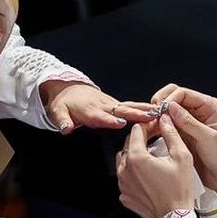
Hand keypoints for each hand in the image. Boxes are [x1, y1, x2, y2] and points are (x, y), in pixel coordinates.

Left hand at [39, 80, 156, 133]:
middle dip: (136, 113)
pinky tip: (156, 111)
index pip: (101, 117)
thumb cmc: (63, 103)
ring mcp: (110, 104)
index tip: (121, 123)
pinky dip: (143, 108)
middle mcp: (103, 106)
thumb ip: (62, 121)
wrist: (68, 89)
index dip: (110, 120)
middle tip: (151, 116)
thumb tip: (66, 129)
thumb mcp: (57, 112)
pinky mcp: (115, 104)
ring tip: (159, 112)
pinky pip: (130, 106)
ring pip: (129, 106)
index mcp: (89, 111)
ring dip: (144, 109)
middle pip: (121, 110)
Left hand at [117, 115, 194, 217]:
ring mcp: (122, 183)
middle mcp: (124, 169)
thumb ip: (171, 134)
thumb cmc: (180, 190)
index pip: (137, 130)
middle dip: (142, 137)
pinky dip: (134, 172)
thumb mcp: (181, 157)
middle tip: (157, 137)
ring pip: (125, 159)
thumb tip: (164, 119)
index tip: (158, 125)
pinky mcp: (124, 195)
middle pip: (129, 143)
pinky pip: (125, 177)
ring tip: (152, 156)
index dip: (149, 124)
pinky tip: (148, 174)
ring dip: (136, 154)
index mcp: (136, 157)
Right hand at [150, 84, 216, 197]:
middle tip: (153, 114)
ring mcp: (191, 122)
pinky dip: (161, 125)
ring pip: (170, 110)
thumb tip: (170, 107)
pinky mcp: (184, 134)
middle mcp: (200, 111)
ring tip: (152, 122)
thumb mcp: (208, 139)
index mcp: (210, 107)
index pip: (184, 93)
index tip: (160, 109)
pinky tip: (155, 130)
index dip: (169, 99)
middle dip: (162, 103)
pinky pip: (169, 124)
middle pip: (175, 97)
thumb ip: (189, 122)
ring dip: (160, 114)